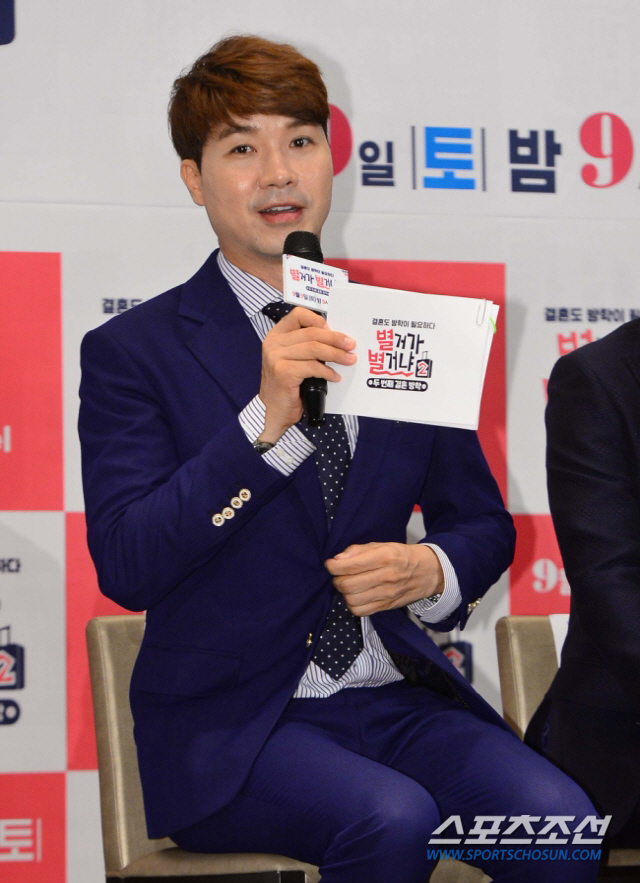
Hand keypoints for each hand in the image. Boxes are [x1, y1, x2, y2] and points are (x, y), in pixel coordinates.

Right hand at [259, 307, 355, 441]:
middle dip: (335, 338)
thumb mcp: (293, 359)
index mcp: (276, 335)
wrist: (273, 410)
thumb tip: (336, 337)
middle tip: (351, 345)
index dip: (318, 320)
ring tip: (349, 360)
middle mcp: (274, 343)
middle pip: (311, 332)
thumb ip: (306, 345)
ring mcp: (276, 357)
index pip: (298, 315)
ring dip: (336, 354)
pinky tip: (335, 377)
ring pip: (314, 348)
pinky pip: (313, 367)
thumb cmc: (287, 385)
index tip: (334, 330)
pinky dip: (328, 372)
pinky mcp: (283, 372)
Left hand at [325, 542, 443, 616]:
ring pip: (352, 600)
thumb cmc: (401, 555)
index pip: (350, 566)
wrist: (428, 572)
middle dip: (337, 579)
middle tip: (339, 575)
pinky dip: (352, 604)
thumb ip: (358, 550)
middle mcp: (386, 577)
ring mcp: (387, 594)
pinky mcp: (387, 606)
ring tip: (348, 585)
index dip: (333, 566)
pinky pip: (360, 612)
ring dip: (344, 593)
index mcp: (385, 557)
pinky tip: (356, 595)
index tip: (331, 564)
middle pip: (348, 585)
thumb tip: (337, 559)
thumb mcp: (382, 545)